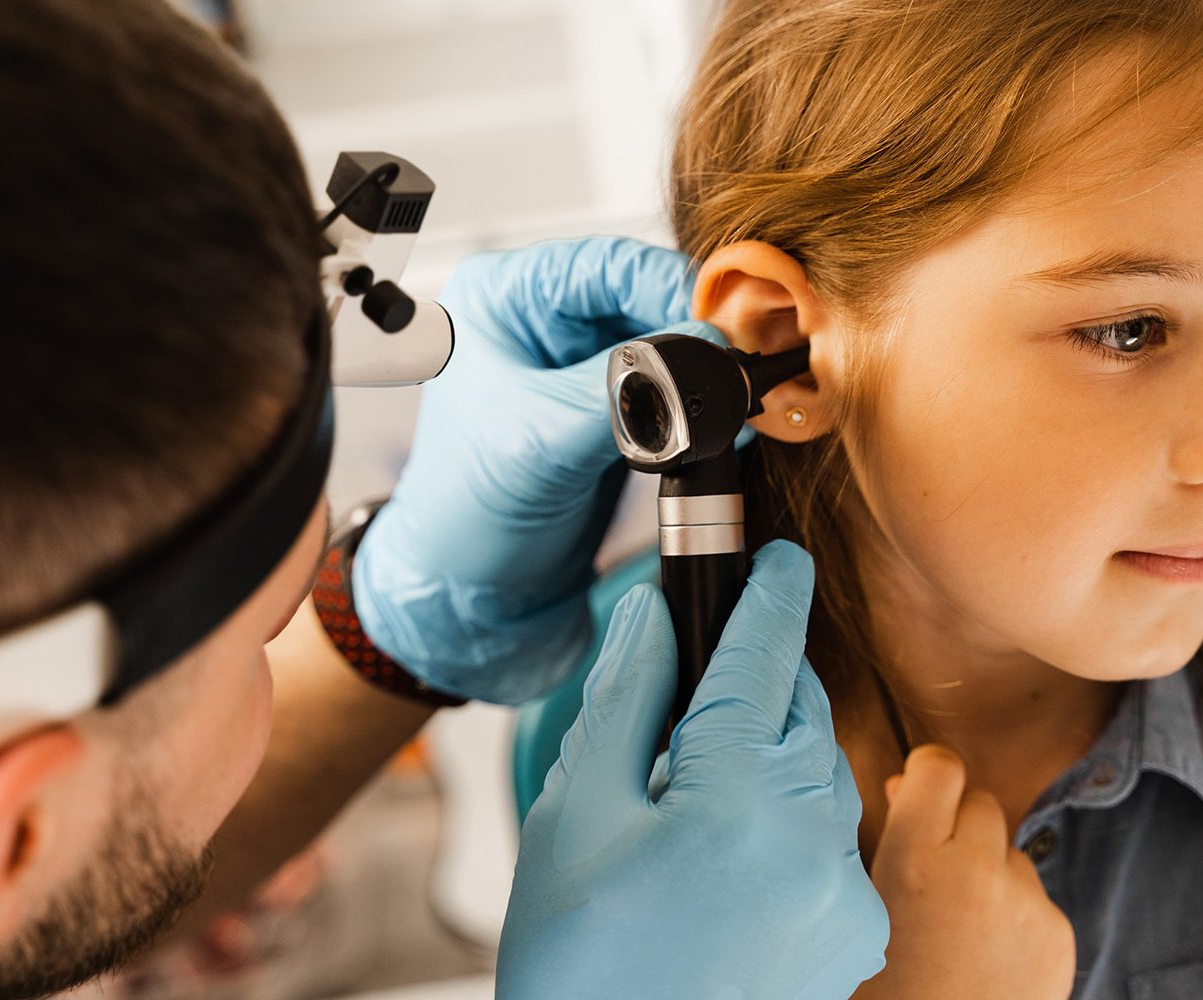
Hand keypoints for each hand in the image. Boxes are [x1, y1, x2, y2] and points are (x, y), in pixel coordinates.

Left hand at [351, 237, 717, 703]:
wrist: (470, 602)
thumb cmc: (464, 516)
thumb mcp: (541, 441)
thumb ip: (625, 391)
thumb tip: (704, 352)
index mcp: (504, 300)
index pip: (607, 263)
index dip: (670, 286)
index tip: (720, 326)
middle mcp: (542, 324)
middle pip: (646, 298)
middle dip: (696, 332)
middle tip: (738, 366)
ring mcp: (578, 371)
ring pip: (665, 345)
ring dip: (702, 371)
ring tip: (734, 397)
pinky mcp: (609, 417)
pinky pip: (669, 392)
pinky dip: (698, 406)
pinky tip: (721, 423)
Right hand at [497, 541, 888, 999]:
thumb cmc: (581, 966)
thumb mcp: (576, 816)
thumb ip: (627, 702)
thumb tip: (656, 620)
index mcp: (738, 803)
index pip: (764, 659)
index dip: (767, 595)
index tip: (776, 555)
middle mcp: (815, 845)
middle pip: (799, 714)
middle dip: (756, 685)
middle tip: (689, 705)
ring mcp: (844, 897)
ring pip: (819, 774)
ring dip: (770, 754)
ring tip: (691, 796)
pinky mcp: (852, 935)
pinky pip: (830, 839)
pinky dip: (788, 819)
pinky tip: (726, 854)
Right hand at [854, 746, 1075, 999]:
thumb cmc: (881, 990)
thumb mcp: (863, 909)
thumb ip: (888, 842)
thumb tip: (908, 786)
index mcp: (914, 859)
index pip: (940, 766)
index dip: (927, 775)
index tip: (917, 793)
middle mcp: (977, 869)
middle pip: (980, 802)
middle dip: (959, 826)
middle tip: (933, 873)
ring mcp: (1026, 903)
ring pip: (1010, 851)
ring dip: (988, 870)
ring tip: (956, 928)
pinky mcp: (1060, 935)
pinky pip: (1035, 896)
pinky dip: (1013, 913)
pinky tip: (986, 954)